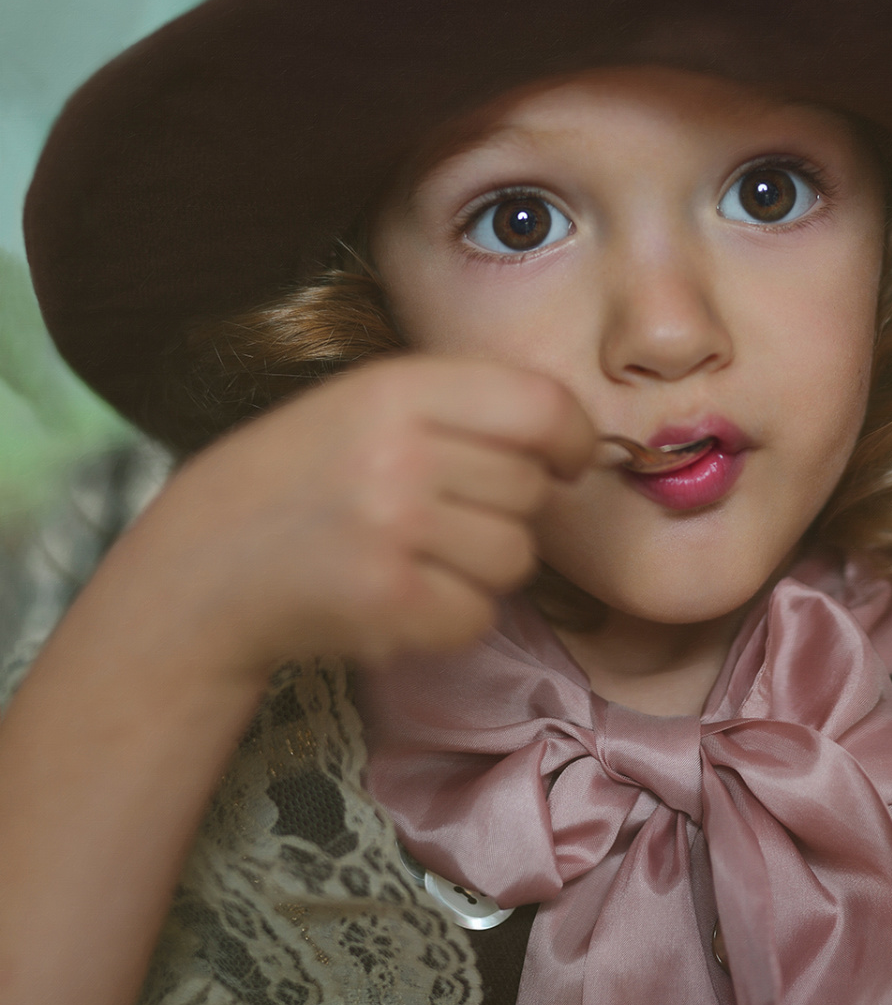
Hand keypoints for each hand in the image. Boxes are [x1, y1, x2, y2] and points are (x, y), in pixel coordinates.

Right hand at [86, 353, 595, 691]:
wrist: (206, 563)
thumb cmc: (306, 478)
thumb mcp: (368, 405)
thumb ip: (464, 406)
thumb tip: (572, 440)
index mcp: (398, 388)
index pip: (540, 405)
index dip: (571, 437)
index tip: (566, 460)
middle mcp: (399, 452)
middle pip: (530, 491)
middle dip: (505, 511)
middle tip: (443, 517)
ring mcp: (393, 528)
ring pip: (515, 558)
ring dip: (481, 568)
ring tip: (416, 556)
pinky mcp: (389, 600)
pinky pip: (479, 614)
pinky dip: (452, 616)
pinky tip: (401, 595)